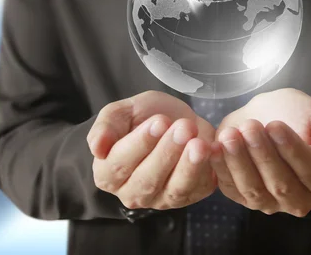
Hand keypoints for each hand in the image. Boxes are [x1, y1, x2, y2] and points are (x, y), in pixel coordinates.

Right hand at [87, 91, 216, 209]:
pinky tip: (213, 149)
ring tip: (199, 143)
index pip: (119, 164)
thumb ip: (106, 126)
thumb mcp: (122, 111)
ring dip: (188, 166)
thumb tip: (97, 148)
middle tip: (183, 128)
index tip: (159, 122)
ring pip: (174, 189)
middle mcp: (132, 192)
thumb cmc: (143, 116)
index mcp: (108, 174)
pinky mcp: (189, 196)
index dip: (140, 144)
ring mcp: (161, 199)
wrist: (175, 120)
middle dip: (167, 153)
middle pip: (147, 180)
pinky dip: (207, 170)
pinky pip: (198, 189)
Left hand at [211, 88, 310, 216]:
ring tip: (231, 135)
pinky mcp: (243, 198)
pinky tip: (216, 148)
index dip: (293, 150)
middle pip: (281, 184)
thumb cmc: (297, 114)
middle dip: (263, 154)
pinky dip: (221, 169)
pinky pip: (231, 188)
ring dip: (240, 162)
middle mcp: (300, 200)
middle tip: (251, 127)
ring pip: (254, 190)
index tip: (275, 126)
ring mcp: (270, 203)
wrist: (266, 113)